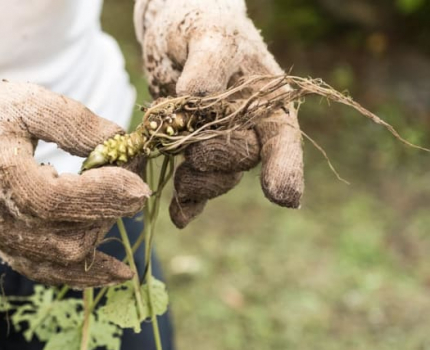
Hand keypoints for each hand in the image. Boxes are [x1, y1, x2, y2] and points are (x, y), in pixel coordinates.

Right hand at [0, 70, 150, 287]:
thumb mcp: (29, 101)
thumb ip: (75, 121)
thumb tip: (121, 144)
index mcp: (0, 175)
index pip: (56, 202)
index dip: (102, 196)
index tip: (138, 183)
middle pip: (67, 237)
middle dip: (109, 212)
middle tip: (129, 179)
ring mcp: (0, 240)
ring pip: (64, 260)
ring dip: (102, 234)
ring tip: (115, 202)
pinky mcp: (7, 250)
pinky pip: (50, 274)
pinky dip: (87, 275)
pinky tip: (120, 271)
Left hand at [135, 0, 303, 227]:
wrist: (174, 34)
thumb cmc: (200, 24)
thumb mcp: (207, 33)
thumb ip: (209, 62)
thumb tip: (197, 97)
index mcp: (266, 99)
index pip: (282, 139)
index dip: (284, 167)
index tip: (282, 196)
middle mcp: (248, 127)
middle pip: (241, 160)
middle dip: (217, 161)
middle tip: (192, 150)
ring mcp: (218, 142)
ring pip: (216, 177)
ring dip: (197, 184)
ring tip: (180, 181)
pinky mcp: (190, 152)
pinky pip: (193, 186)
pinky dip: (186, 203)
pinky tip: (179, 216)